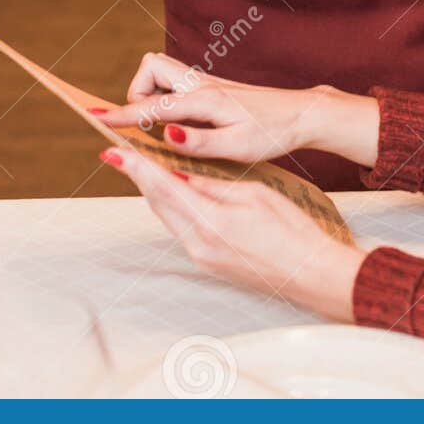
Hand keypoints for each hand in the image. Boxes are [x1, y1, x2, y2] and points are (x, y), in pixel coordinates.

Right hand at [95, 51, 379, 169]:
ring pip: (163, 72)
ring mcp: (207, 83)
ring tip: (161, 129)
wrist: (301, 115)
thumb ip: (198, 142)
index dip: (123, 114)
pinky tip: (178, 125)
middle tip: (144, 126)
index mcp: (205, 100)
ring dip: (151, 93)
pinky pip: (176, 84)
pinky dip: (165, 98)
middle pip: (152, 68)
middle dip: (137, 92)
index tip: (94, 118)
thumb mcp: (237, 147)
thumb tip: (164, 135)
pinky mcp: (212, 88)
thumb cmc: (271, 133)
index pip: (153, 105)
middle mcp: (202, 85)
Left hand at [101, 152, 365, 319]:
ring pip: (167, 216)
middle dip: (139, 176)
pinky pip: (180, 228)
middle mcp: (198, 244)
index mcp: (210, 222)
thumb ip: (213, 186)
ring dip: (153, 191)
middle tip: (122, 151)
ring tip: (141, 166)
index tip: (113, 150)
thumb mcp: (254, 194)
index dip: (136, 168)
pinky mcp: (208, 262)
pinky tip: (171, 192)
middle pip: (158, 204)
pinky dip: (171, 207)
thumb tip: (183, 178)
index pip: (163, 188)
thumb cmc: (291, 230)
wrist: (310, 273)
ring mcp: (202, 257)